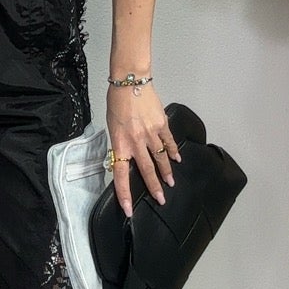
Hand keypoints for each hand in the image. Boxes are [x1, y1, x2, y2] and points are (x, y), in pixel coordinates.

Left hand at [105, 82, 180, 217]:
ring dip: (166, 172)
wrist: (130, 80)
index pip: (120, 174)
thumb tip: (125, 158)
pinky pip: (169, 142)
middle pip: (146, 170)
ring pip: (160, 158)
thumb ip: (119, 144)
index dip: (124, 193)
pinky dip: (173, 152)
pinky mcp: (161, 124)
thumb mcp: (111, 126)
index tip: (128, 208)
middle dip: (154, 187)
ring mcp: (151, 133)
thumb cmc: (116, 102)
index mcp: (120, 143)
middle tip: (161, 200)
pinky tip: (177, 160)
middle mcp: (136, 141)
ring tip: (170, 183)